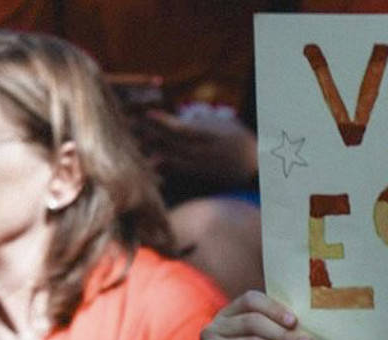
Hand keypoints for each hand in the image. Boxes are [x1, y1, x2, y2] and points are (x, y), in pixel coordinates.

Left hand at [136, 110, 257, 186]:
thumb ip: (203, 120)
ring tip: (134, 144)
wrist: (257, 167)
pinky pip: (179, 172)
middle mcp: (206, 153)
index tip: (148, 114)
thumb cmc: (239, 140)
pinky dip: (164, 167)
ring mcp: (203, 167)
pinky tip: (149, 163)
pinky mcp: (201, 177)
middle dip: (152, 135)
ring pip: (174, 159)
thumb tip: (185, 115)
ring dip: (153, 151)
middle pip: (174, 144)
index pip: (185, 129)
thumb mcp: (225, 124)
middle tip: (130, 125)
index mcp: (211, 136)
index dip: (166, 122)